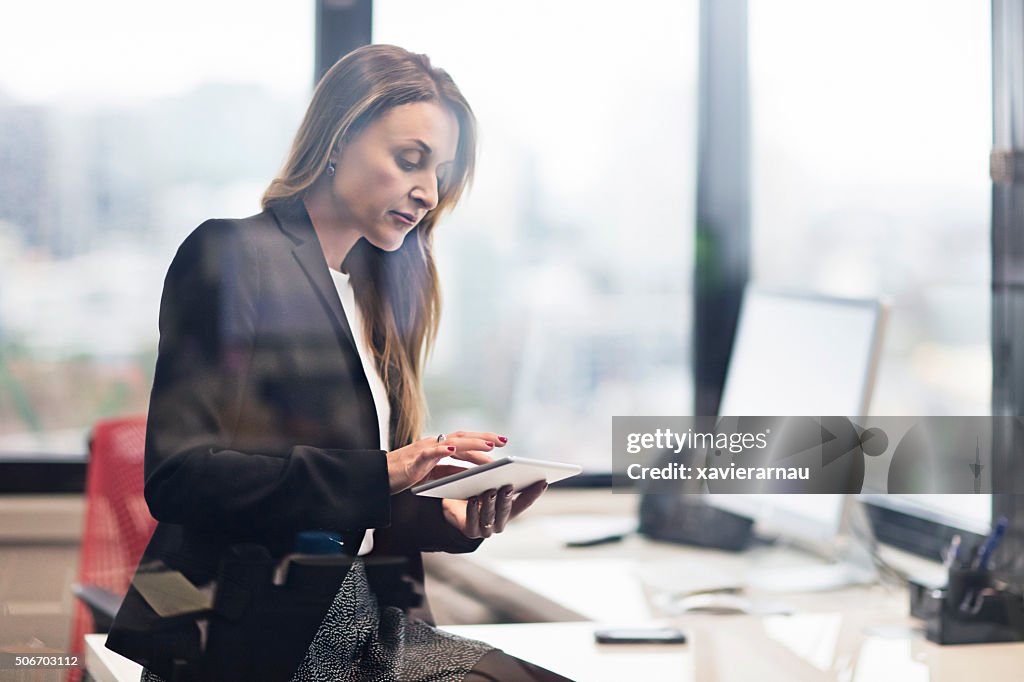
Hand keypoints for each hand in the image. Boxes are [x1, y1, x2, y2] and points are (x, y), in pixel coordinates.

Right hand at [386, 431, 505, 493]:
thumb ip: (450, 471)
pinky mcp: (414, 459)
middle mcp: (434, 444)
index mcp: (439, 448)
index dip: (482, 440)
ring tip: (488, 445)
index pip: (464, 441)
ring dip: (471, 443)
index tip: (501, 442)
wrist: (380, 477)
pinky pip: (429, 452)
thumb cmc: (405, 474)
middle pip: (462, 437)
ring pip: (451, 442)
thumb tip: (470, 474)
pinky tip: (452, 449)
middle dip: (483, 438)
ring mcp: (424, 449)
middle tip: (504, 441)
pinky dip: (441, 449)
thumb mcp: (433, 474)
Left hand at [442, 480, 547, 538]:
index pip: (525, 502)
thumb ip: (499, 478)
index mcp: (509, 510)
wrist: (452, 506)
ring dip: (490, 504)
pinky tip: (472, 499)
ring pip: (490, 517)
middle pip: (506, 510)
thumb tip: (508, 466)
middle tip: (508, 485)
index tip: (543, 480)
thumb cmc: (473, 490)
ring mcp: (486, 529)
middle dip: (507, 498)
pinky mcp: (470, 531)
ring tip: (490, 491)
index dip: (535, 492)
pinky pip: (472, 522)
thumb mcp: (489, 483)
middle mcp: (500, 522)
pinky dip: (473, 510)